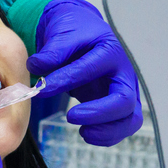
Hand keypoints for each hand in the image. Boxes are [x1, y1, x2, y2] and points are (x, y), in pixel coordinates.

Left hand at [26, 0, 141, 146]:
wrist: (84, 31)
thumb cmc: (76, 31)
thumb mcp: (63, 32)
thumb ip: (52, 50)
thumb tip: (36, 67)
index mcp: (109, 51)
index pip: (91, 69)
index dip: (66, 80)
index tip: (44, 89)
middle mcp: (123, 73)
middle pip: (124, 101)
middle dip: (99, 114)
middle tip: (71, 116)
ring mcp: (125, 91)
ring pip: (130, 119)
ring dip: (108, 131)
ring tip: (83, 133)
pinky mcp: (119, 106)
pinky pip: (122, 126)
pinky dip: (108, 135)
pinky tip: (87, 133)